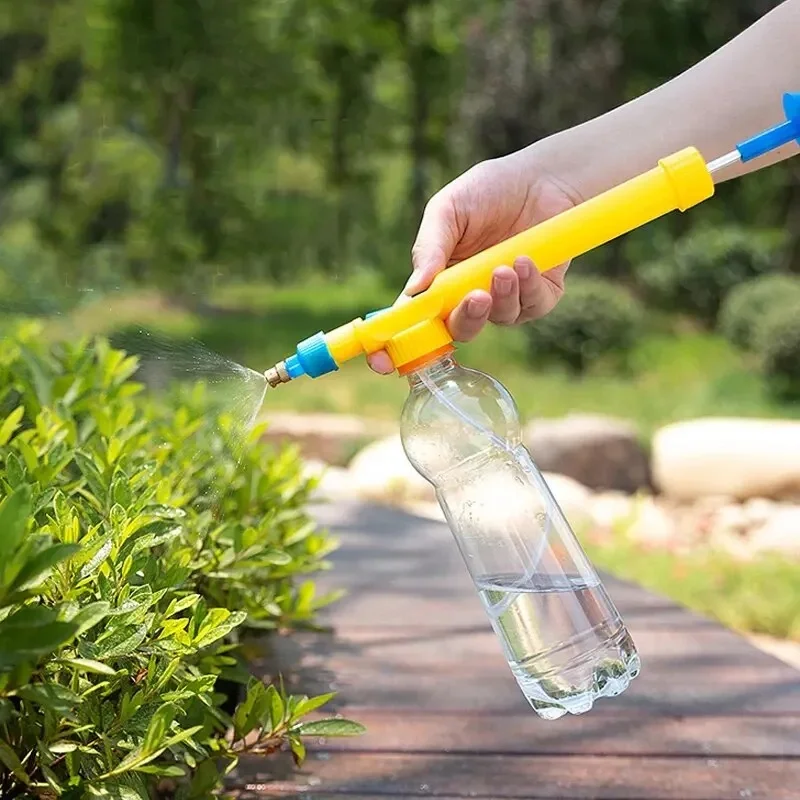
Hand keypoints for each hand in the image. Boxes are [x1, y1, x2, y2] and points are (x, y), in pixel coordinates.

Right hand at [368, 149, 581, 373]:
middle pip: (457, 330)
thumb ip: (429, 247)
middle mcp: (468, 296)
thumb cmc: (488, 191)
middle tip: (475, 297)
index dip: (393, 346)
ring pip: (498, 319)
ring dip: (502, 295)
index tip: (383, 361)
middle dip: (465, 319)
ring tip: (507, 264)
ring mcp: (504, 300)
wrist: (541, 177)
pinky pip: (530, 307)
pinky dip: (528, 286)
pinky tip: (525, 260)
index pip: (411, 320)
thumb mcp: (448, 210)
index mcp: (438, 281)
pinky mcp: (538, 296)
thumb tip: (414, 290)